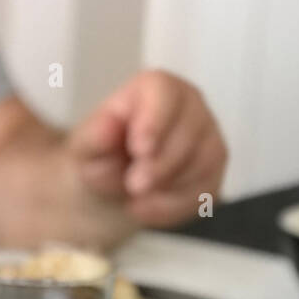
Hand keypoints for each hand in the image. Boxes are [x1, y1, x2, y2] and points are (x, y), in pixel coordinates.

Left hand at [69, 69, 226, 227]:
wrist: (112, 186)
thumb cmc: (101, 155)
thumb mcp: (85, 147)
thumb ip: (94, 136)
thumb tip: (109, 126)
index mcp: (156, 88)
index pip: (165, 92)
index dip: (155, 121)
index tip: (139, 149)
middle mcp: (190, 105)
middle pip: (190, 130)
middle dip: (161, 164)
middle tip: (133, 186)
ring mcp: (207, 138)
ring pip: (203, 162)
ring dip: (167, 188)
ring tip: (133, 198)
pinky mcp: (213, 171)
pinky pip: (206, 190)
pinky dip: (174, 206)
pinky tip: (147, 209)